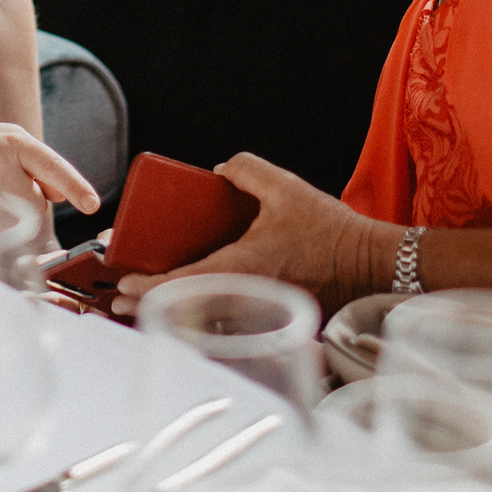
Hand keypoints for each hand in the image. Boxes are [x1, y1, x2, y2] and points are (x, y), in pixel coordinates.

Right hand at [0, 120, 101, 214]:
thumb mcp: (4, 143)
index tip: (92, 204)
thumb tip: (62, 195)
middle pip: (35, 206)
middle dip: (24, 207)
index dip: (75, 185)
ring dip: (4, 221)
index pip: (52, 164)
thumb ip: (36, 167)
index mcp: (14, 140)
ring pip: (13, 224)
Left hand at [112, 152, 388, 317]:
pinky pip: (227, 321)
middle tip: (121, 299)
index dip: (148, 286)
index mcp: (243, 266)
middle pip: (185, 309)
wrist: (370, 263)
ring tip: (147, 304)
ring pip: (204, 320)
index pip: (183, 282)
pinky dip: (202, 317)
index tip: (124, 284)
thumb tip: (216, 171)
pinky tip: (191, 308)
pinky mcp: (271, 317)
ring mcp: (259, 312)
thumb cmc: (330, 230)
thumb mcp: (285, 187)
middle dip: (149, 307)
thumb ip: (246, 170)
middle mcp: (246, 297)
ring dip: (173, 315)